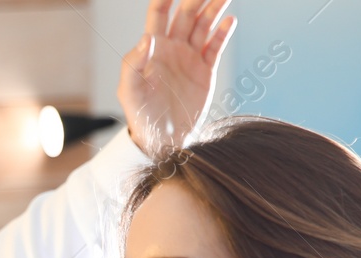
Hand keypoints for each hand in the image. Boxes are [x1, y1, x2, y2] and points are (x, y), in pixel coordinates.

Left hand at [118, 0, 235, 156]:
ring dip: (213, 10)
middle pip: (186, 14)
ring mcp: (189, 58)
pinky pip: (214, 47)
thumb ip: (134, 64)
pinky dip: (222, 33)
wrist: (162, 141)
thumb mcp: (130, 92)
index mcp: (152, 49)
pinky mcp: (204, 71)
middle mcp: (172, 49)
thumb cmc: (140, 117)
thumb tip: (147, 38)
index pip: (159, 13)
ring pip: (203, 26)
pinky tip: (229, 21)